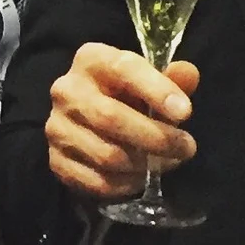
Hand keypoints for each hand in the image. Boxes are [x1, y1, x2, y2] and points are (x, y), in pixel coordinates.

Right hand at [44, 43, 198, 201]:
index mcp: (91, 60)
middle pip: (111, 118)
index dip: (156, 90)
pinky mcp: (56, 160)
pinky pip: (96, 180)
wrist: (87, 121)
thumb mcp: (148, 81)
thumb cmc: (125, 95)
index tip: (185, 112)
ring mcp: (56, 126)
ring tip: (168, 162)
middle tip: (186, 148)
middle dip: (157, 138)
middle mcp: (66, 90)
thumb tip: (188, 73)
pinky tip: (141, 177)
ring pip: (107, 155)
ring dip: (145, 165)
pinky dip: (126, 184)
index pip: (123, 69)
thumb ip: (171, 78)